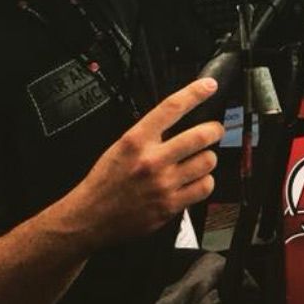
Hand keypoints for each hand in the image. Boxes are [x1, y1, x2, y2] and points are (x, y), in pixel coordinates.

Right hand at [72, 78, 223, 250]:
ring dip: (207, 158)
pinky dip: (204, 182)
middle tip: (214, 131)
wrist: (89, 217)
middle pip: (201, 136)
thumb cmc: (104, 182)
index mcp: (135, 141)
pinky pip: (205, 187)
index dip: (195, 93)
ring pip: (208, 161)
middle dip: (214, 130)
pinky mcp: (170, 205)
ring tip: (199, 160)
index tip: (209, 86)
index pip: (171, 107)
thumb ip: (148, 134)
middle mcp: (151, 160)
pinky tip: (195, 181)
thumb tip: (178, 119)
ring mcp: (163, 184)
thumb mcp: (120, 147)